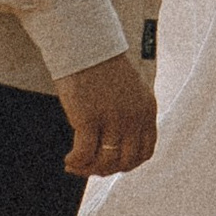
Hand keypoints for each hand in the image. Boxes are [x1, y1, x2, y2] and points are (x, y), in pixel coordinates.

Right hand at [57, 48, 156, 177]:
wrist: (85, 45)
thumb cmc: (101, 68)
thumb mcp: (128, 93)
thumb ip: (128, 118)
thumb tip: (111, 151)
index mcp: (147, 110)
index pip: (145, 152)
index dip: (126, 165)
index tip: (110, 164)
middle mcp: (134, 117)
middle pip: (125, 161)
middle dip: (106, 170)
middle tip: (88, 167)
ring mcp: (113, 119)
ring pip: (105, 161)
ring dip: (88, 169)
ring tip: (76, 165)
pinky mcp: (89, 118)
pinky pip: (84, 154)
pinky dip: (76, 162)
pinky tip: (68, 160)